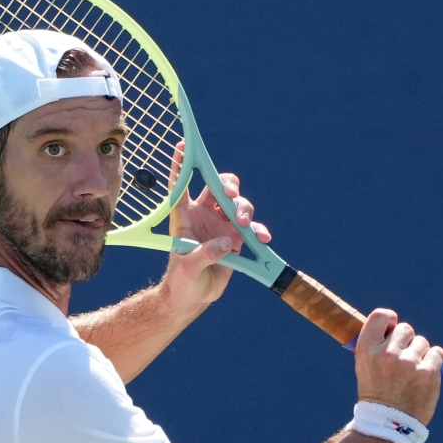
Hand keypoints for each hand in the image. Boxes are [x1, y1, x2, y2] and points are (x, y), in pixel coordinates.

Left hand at [161, 141, 271, 310]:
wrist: (195, 296)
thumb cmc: (182, 279)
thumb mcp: (186, 267)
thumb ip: (204, 253)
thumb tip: (225, 243)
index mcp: (184, 215)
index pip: (180, 185)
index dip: (180, 165)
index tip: (181, 146)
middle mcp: (204, 215)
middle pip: (218, 187)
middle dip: (227, 185)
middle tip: (230, 195)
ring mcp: (222, 225)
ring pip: (238, 204)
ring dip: (244, 210)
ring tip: (243, 225)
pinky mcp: (237, 238)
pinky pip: (253, 228)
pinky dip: (259, 231)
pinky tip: (262, 238)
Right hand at [354, 309, 442, 424]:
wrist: (388, 424)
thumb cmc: (377, 394)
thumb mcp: (365, 367)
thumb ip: (377, 346)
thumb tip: (391, 327)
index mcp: (367, 350)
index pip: (381, 316)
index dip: (390, 320)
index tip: (392, 329)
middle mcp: (386, 353)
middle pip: (405, 329)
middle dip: (407, 341)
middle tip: (403, 359)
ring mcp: (408, 363)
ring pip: (422, 342)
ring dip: (420, 354)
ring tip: (412, 373)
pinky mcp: (428, 372)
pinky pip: (437, 353)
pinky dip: (434, 361)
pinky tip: (425, 374)